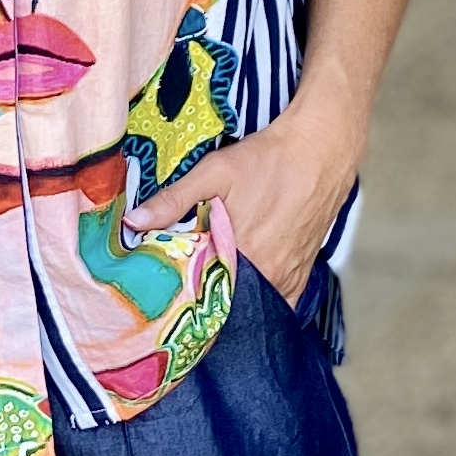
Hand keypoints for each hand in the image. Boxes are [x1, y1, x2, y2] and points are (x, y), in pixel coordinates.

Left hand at [130, 81, 364, 304]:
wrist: (322, 151)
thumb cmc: (268, 159)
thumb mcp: (215, 171)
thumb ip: (174, 200)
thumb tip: (133, 223)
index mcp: (241, 255)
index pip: (201, 294)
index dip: (180, 295)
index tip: (161, 297)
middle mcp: (268, 275)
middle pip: (226, 303)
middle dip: (203, 299)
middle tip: (182, 292)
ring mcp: (287, 278)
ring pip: (251, 304)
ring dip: (230, 299)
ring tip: (209, 291)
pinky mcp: (302, 275)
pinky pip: (277, 303)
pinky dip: (258, 301)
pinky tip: (242, 291)